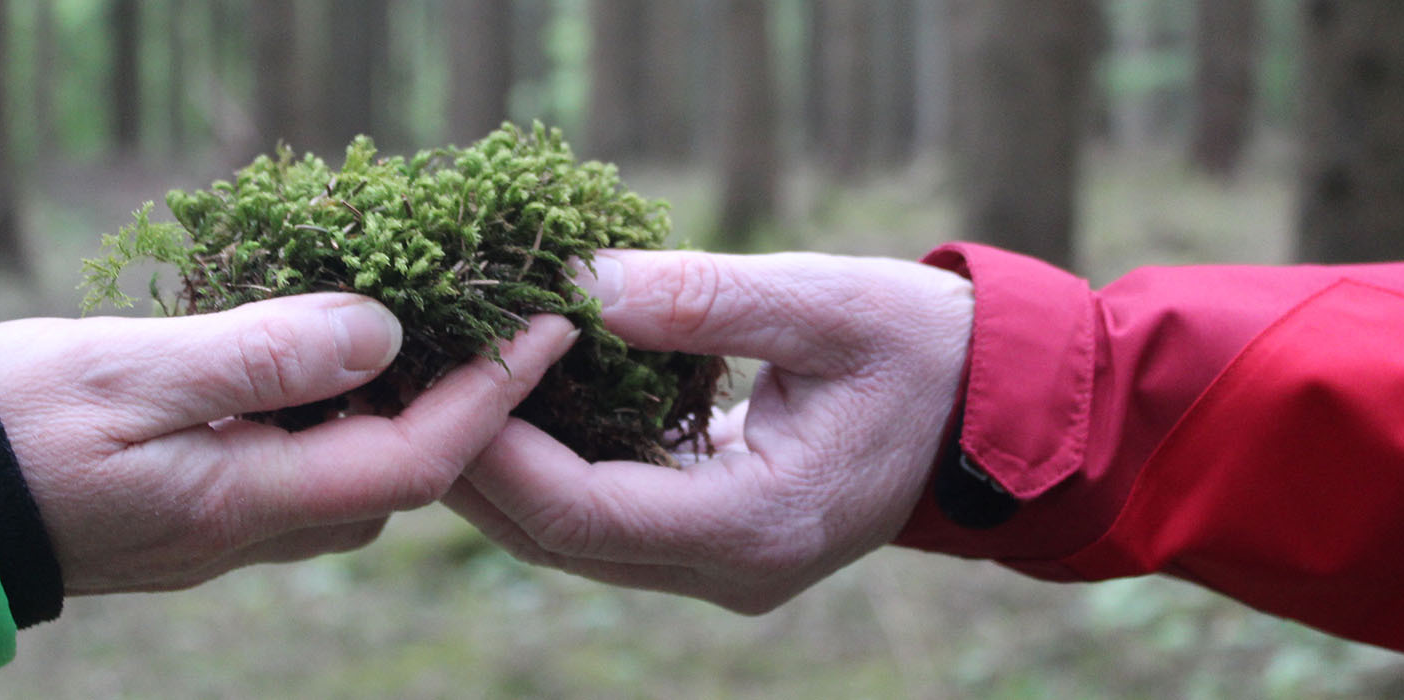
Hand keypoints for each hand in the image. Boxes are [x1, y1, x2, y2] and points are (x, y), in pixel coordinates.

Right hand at [0, 293, 576, 593]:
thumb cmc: (10, 425)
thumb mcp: (134, 373)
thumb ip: (262, 355)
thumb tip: (383, 333)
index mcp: (247, 502)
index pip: (415, 458)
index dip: (492, 395)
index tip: (546, 327)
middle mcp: (251, 529)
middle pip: (400, 477)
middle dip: (464, 407)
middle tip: (499, 320)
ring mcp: (224, 525)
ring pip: (352, 475)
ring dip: (398, 407)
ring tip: (426, 323)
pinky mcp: (197, 506)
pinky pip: (299, 464)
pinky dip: (335, 410)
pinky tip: (327, 353)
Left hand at [445, 250, 972, 612]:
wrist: (994, 412)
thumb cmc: (925, 349)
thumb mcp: (824, 303)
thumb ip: (700, 299)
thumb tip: (573, 285)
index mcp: (757, 525)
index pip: (581, 511)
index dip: (498, 443)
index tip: (449, 365)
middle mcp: (727, 570)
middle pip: (553, 538)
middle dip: (472, 461)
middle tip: (409, 378)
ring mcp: (717, 568)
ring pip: (566, 539)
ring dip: (498, 468)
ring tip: (438, 385)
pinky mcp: (709, 543)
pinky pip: (601, 519)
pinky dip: (546, 466)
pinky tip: (508, 400)